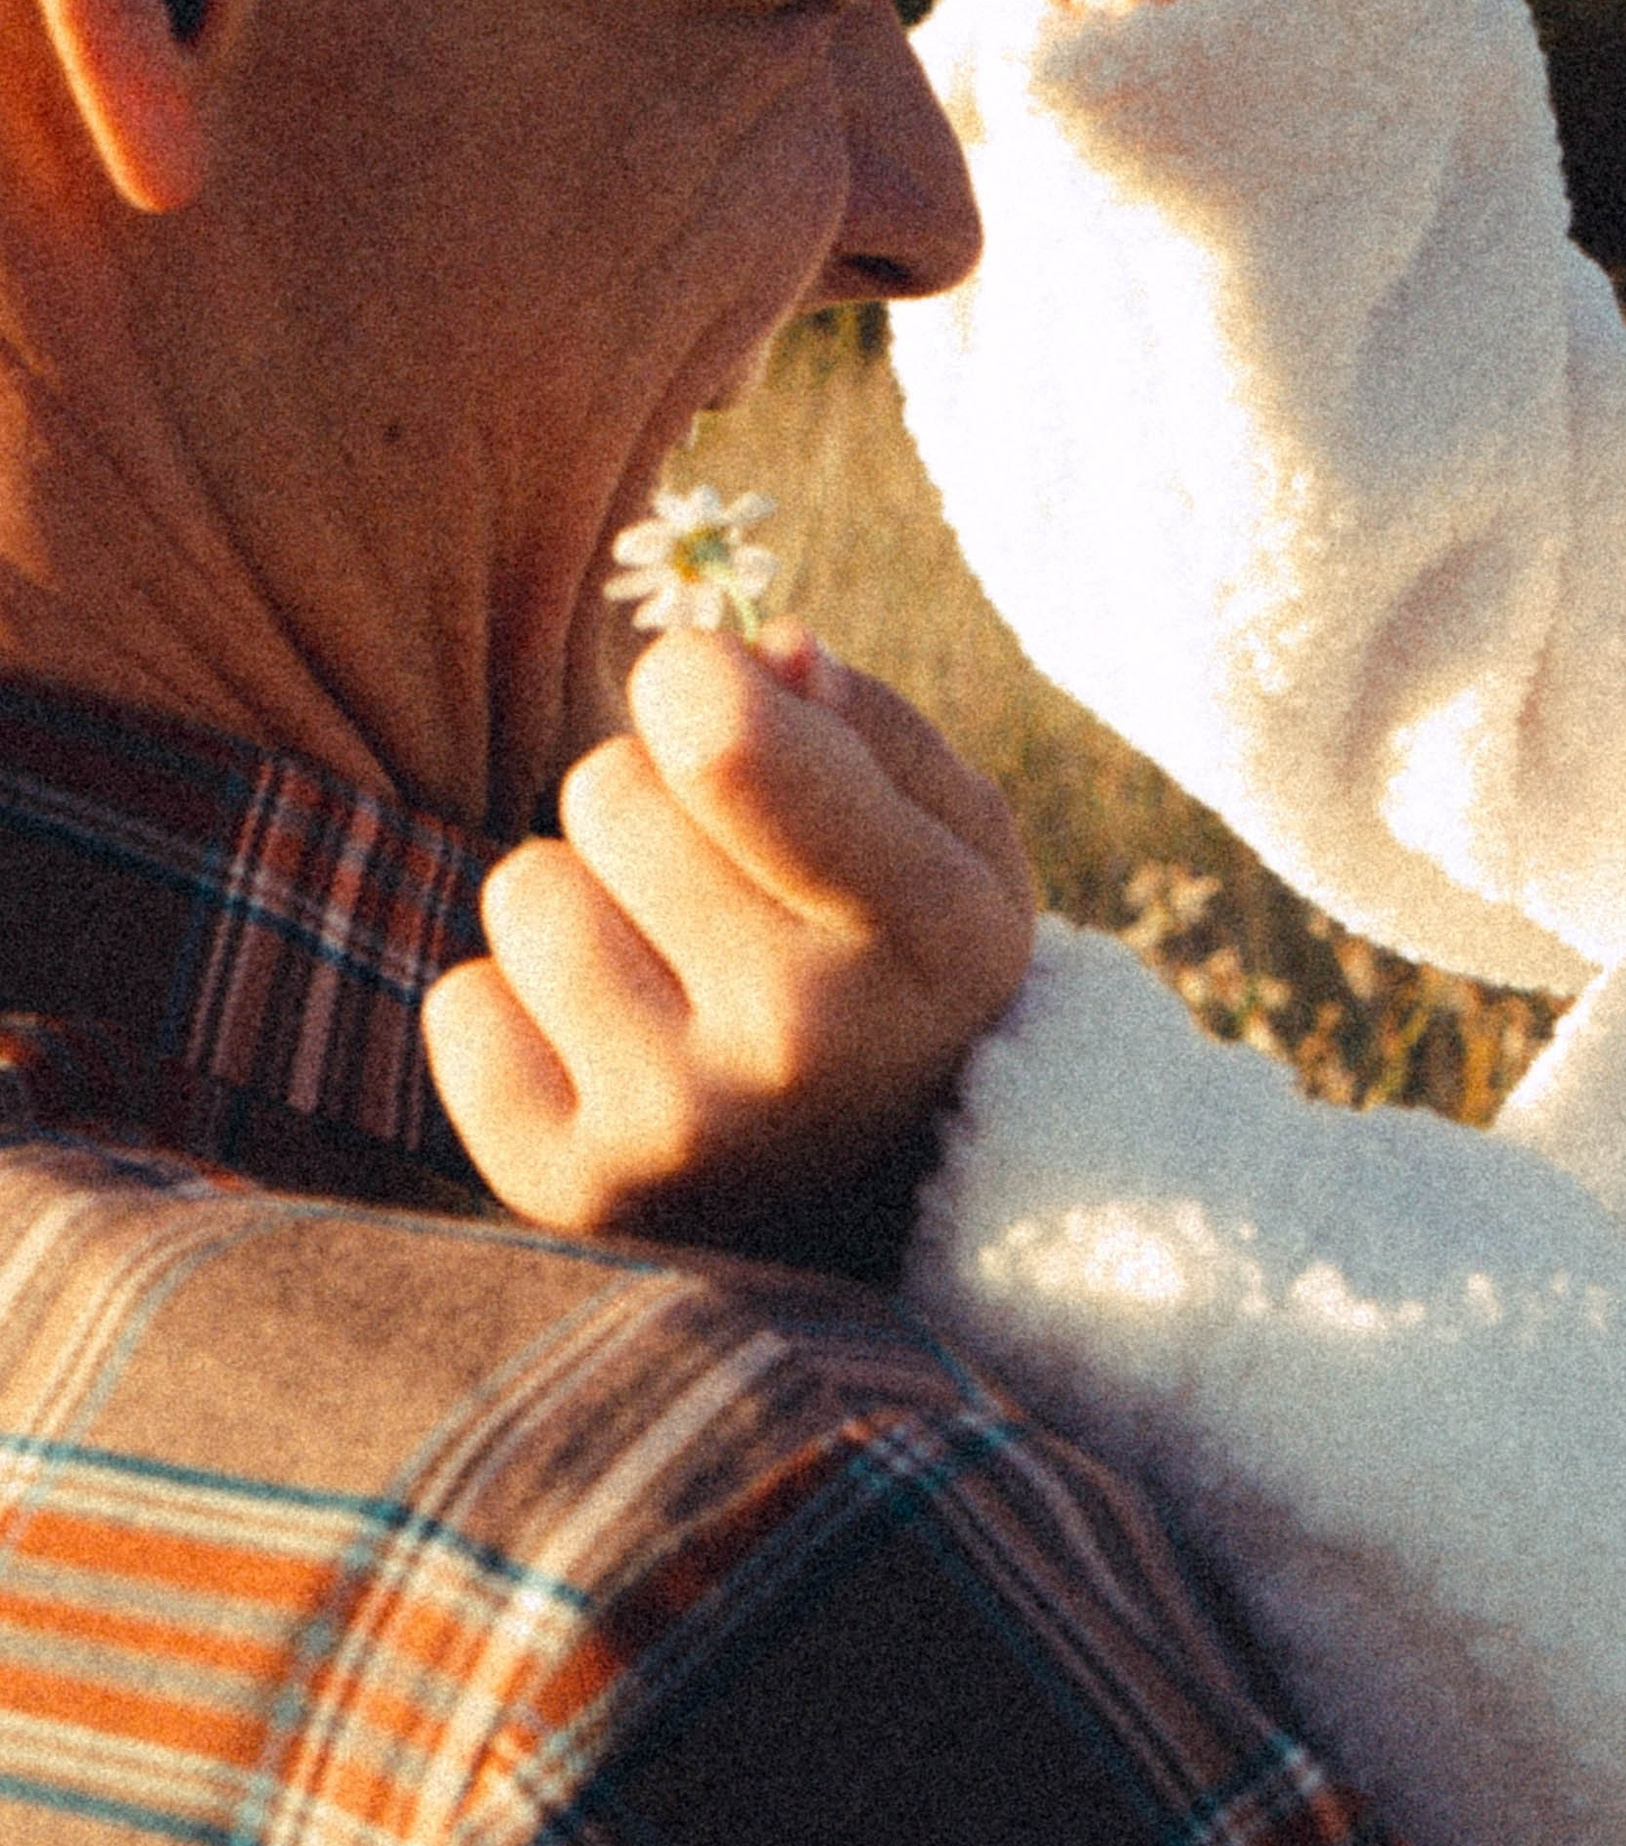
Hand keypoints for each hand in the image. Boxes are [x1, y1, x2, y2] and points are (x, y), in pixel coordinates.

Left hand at [424, 623, 1036, 1250]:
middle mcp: (809, 1041)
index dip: (698, 682)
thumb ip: (862, 720)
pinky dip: (514, 1007)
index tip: (726, 719)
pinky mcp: (570, 1190)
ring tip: (664, 967)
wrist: (877, 1187)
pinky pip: (460, 1002)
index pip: (722, 739)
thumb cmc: (897, 957)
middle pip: (605, 785)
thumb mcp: (946, 829)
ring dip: (578, 899)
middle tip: (717, 886)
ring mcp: (683, 1129)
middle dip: (646, 802)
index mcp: (930, 928)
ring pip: (526, 887)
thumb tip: (766, 655)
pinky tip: (607, 1047)